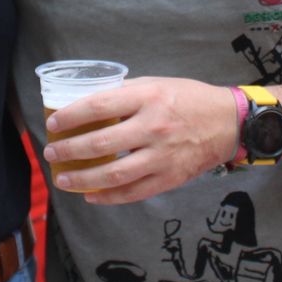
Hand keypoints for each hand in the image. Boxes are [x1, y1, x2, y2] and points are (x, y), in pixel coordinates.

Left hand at [43, 77, 239, 203]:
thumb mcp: (157, 83)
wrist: (229, 123)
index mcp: (149, 98)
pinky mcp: (170, 178)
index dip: (71, 116)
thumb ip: (125, 93)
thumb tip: (88, 102)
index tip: (53, 122)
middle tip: (52, 152)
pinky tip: (90, 195)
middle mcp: (154, 127)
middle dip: (69, 149)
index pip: (99, 107)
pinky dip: (108, 197)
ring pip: (114, 174)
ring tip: (63, 178)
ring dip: (82, 178)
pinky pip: (133, 192)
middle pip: (101, 143)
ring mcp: (162, 156)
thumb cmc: (189, 99)